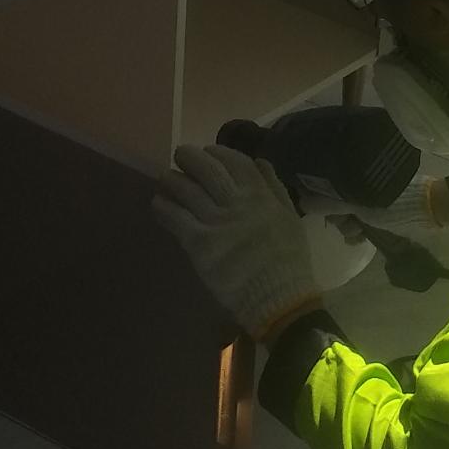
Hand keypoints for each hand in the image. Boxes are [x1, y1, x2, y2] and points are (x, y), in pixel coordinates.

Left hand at [153, 144, 321, 340]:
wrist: (277, 297)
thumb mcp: (289, 217)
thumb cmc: (287, 260)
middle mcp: (236, 202)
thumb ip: (274, 187)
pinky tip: (159, 203)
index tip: (209, 152)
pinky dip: (162, 206)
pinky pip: (173, 216)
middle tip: (180, 157)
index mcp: (260, 195)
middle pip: (205, 167)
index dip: (218, 151)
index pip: (234, 160)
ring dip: (171, 179)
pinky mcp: (198, 243)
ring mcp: (215, 221)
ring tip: (165, 179)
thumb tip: (259, 160)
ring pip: (184, 188)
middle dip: (188, 157)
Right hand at [295, 167, 448, 237]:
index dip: (320, 202)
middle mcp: (357, 180)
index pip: (325, 186)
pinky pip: (360, 217)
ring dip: (348, 226)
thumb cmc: (392, 204)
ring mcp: (368, 193)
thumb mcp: (356, 204)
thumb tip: (302, 201)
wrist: (427, 208)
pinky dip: (359, 227)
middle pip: (334, 201)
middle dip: (338, 217)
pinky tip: (362, 238)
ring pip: (347, 211)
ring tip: (358, 234)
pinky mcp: (378, 206)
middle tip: (348, 225)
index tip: (325, 215)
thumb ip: (328, 203)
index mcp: (351, 172)